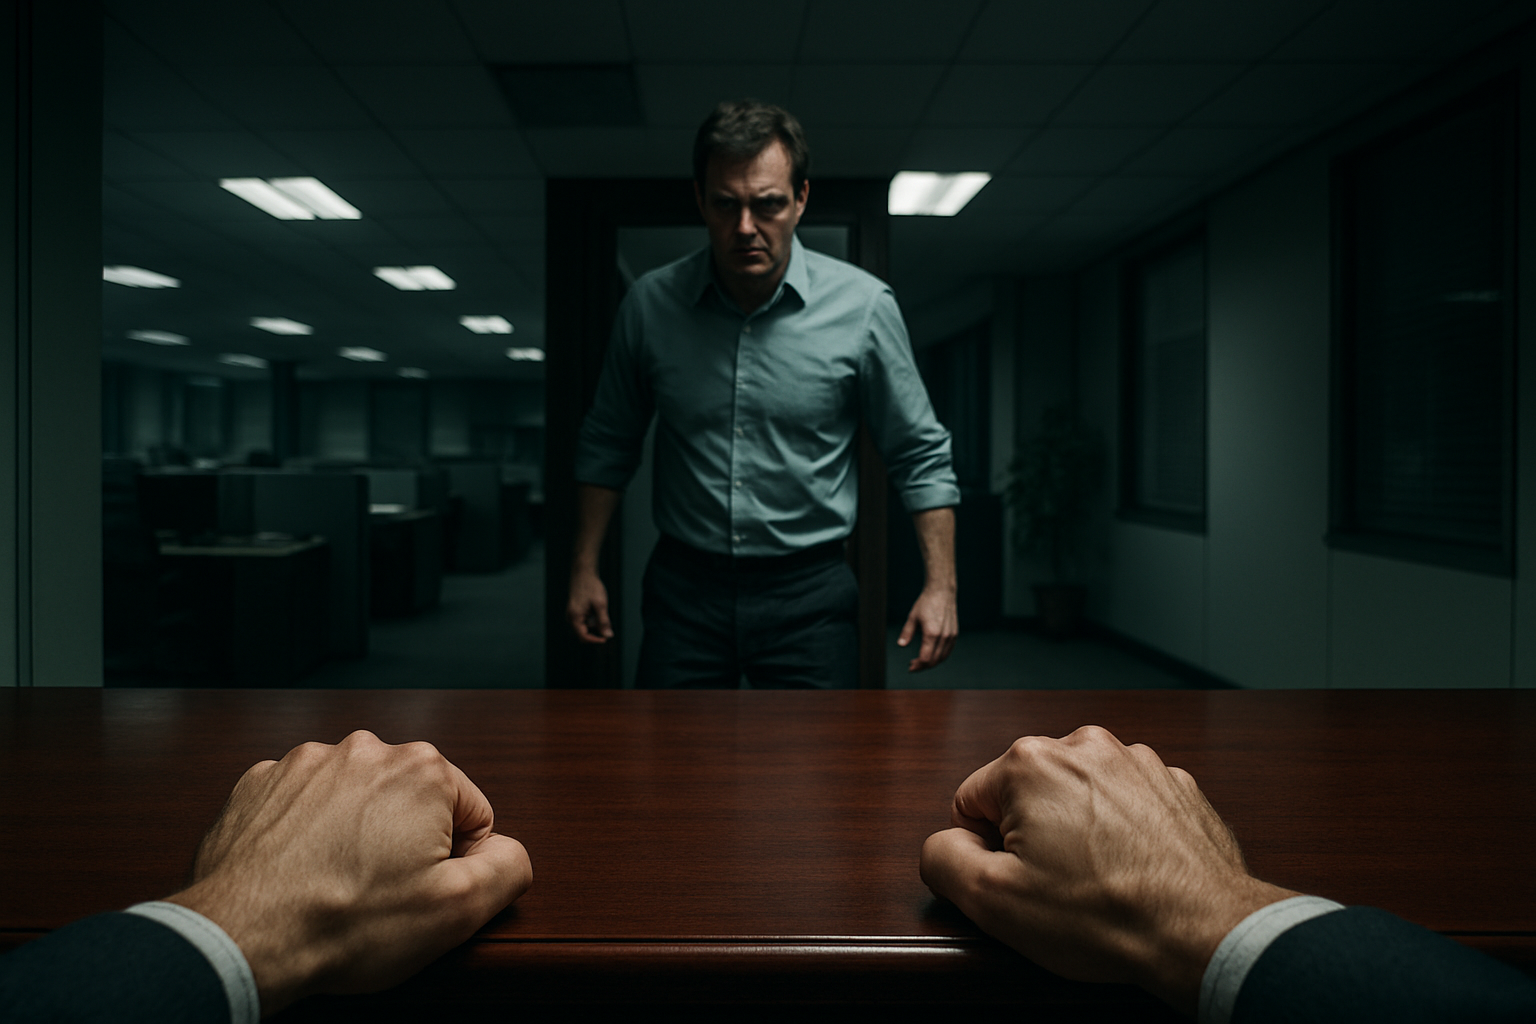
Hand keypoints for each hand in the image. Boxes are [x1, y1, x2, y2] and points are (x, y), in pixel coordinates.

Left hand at [168, 731, 532, 1013]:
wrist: (242, 939)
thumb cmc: (343, 923)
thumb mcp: (458, 910)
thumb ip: (508, 866)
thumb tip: (506, 849)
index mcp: (422, 769)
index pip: (471, 814)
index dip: (455, 862)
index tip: (421, 892)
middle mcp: (364, 750)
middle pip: (412, 802)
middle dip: (404, 843)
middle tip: (378, 894)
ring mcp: (305, 763)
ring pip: (356, 801)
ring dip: (354, 835)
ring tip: (335, 886)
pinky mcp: (260, 784)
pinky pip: (304, 805)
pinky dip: (306, 835)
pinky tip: (300, 874)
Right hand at [567, 568, 612, 643]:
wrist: (583, 572)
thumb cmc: (590, 586)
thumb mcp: (600, 604)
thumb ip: (604, 621)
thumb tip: (608, 635)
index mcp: (574, 617)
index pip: (584, 637)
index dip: (595, 640)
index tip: (606, 639)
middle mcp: (570, 617)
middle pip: (583, 633)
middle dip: (595, 632)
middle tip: (607, 627)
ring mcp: (572, 613)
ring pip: (584, 627)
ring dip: (594, 624)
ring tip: (601, 612)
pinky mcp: (575, 610)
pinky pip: (583, 620)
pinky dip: (592, 619)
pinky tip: (597, 609)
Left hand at [897, 585, 956, 670]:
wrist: (942, 592)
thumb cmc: (926, 603)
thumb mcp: (912, 618)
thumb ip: (907, 633)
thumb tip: (901, 645)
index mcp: (932, 634)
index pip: (925, 658)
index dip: (917, 666)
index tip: (910, 667)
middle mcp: (943, 637)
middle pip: (934, 661)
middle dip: (923, 666)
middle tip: (913, 665)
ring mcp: (951, 636)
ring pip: (942, 657)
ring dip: (932, 662)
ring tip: (921, 661)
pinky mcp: (954, 634)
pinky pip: (948, 651)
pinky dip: (940, 656)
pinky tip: (932, 654)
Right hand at [919, 726, 1293, 1013]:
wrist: (1204, 932)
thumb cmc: (1105, 916)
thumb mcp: (991, 900)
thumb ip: (941, 858)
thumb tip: (945, 843)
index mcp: (1031, 762)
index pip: (971, 803)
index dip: (986, 852)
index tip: (1022, 882)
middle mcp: (1084, 746)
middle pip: (1026, 795)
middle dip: (1034, 839)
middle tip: (1061, 888)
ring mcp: (1136, 762)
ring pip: (1078, 799)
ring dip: (1080, 834)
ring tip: (1102, 883)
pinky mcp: (1175, 786)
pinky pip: (1126, 807)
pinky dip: (1124, 835)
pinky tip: (1135, 873)